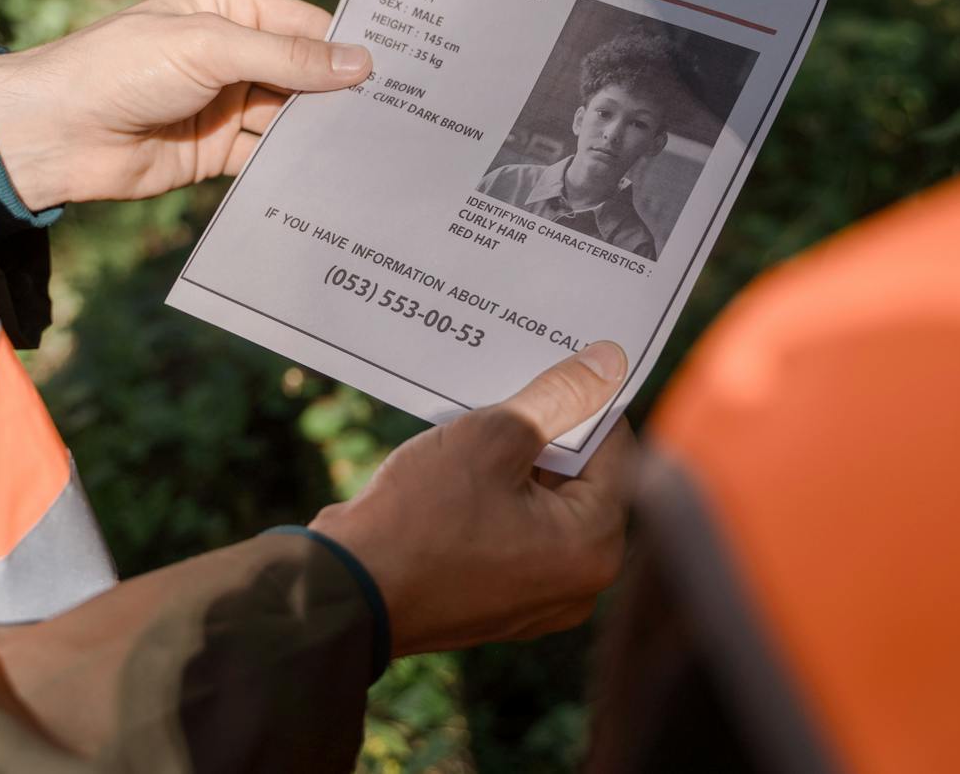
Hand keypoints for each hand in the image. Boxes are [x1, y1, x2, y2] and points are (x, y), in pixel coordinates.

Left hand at [0, 0, 371, 209]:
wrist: (53, 135)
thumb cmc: (120, 69)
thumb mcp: (208, 48)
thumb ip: (286, 57)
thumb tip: (360, 63)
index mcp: (230, 8)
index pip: (308, 25)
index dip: (350, 46)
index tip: (404, 68)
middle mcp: (233, 54)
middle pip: (306, 75)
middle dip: (344, 95)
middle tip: (407, 114)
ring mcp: (227, 105)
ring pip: (292, 120)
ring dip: (324, 135)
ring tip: (381, 150)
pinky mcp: (218, 153)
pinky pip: (269, 159)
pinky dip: (296, 168)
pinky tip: (337, 178)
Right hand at [310, 342, 636, 656]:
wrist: (344, 588)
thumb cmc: (421, 519)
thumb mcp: (493, 439)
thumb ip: (556, 399)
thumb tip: (604, 365)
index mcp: (592, 548)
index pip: (615, 451)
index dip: (586, 399)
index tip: (561, 362)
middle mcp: (574, 583)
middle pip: (578, 479)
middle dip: (545, 429)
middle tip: (512, 383)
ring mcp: (531, 595)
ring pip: (538, 502)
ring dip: (513, 458)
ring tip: (477, 416)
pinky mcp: (492, 596)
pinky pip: (507, 529)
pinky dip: (490, 493)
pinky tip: (456, 458)